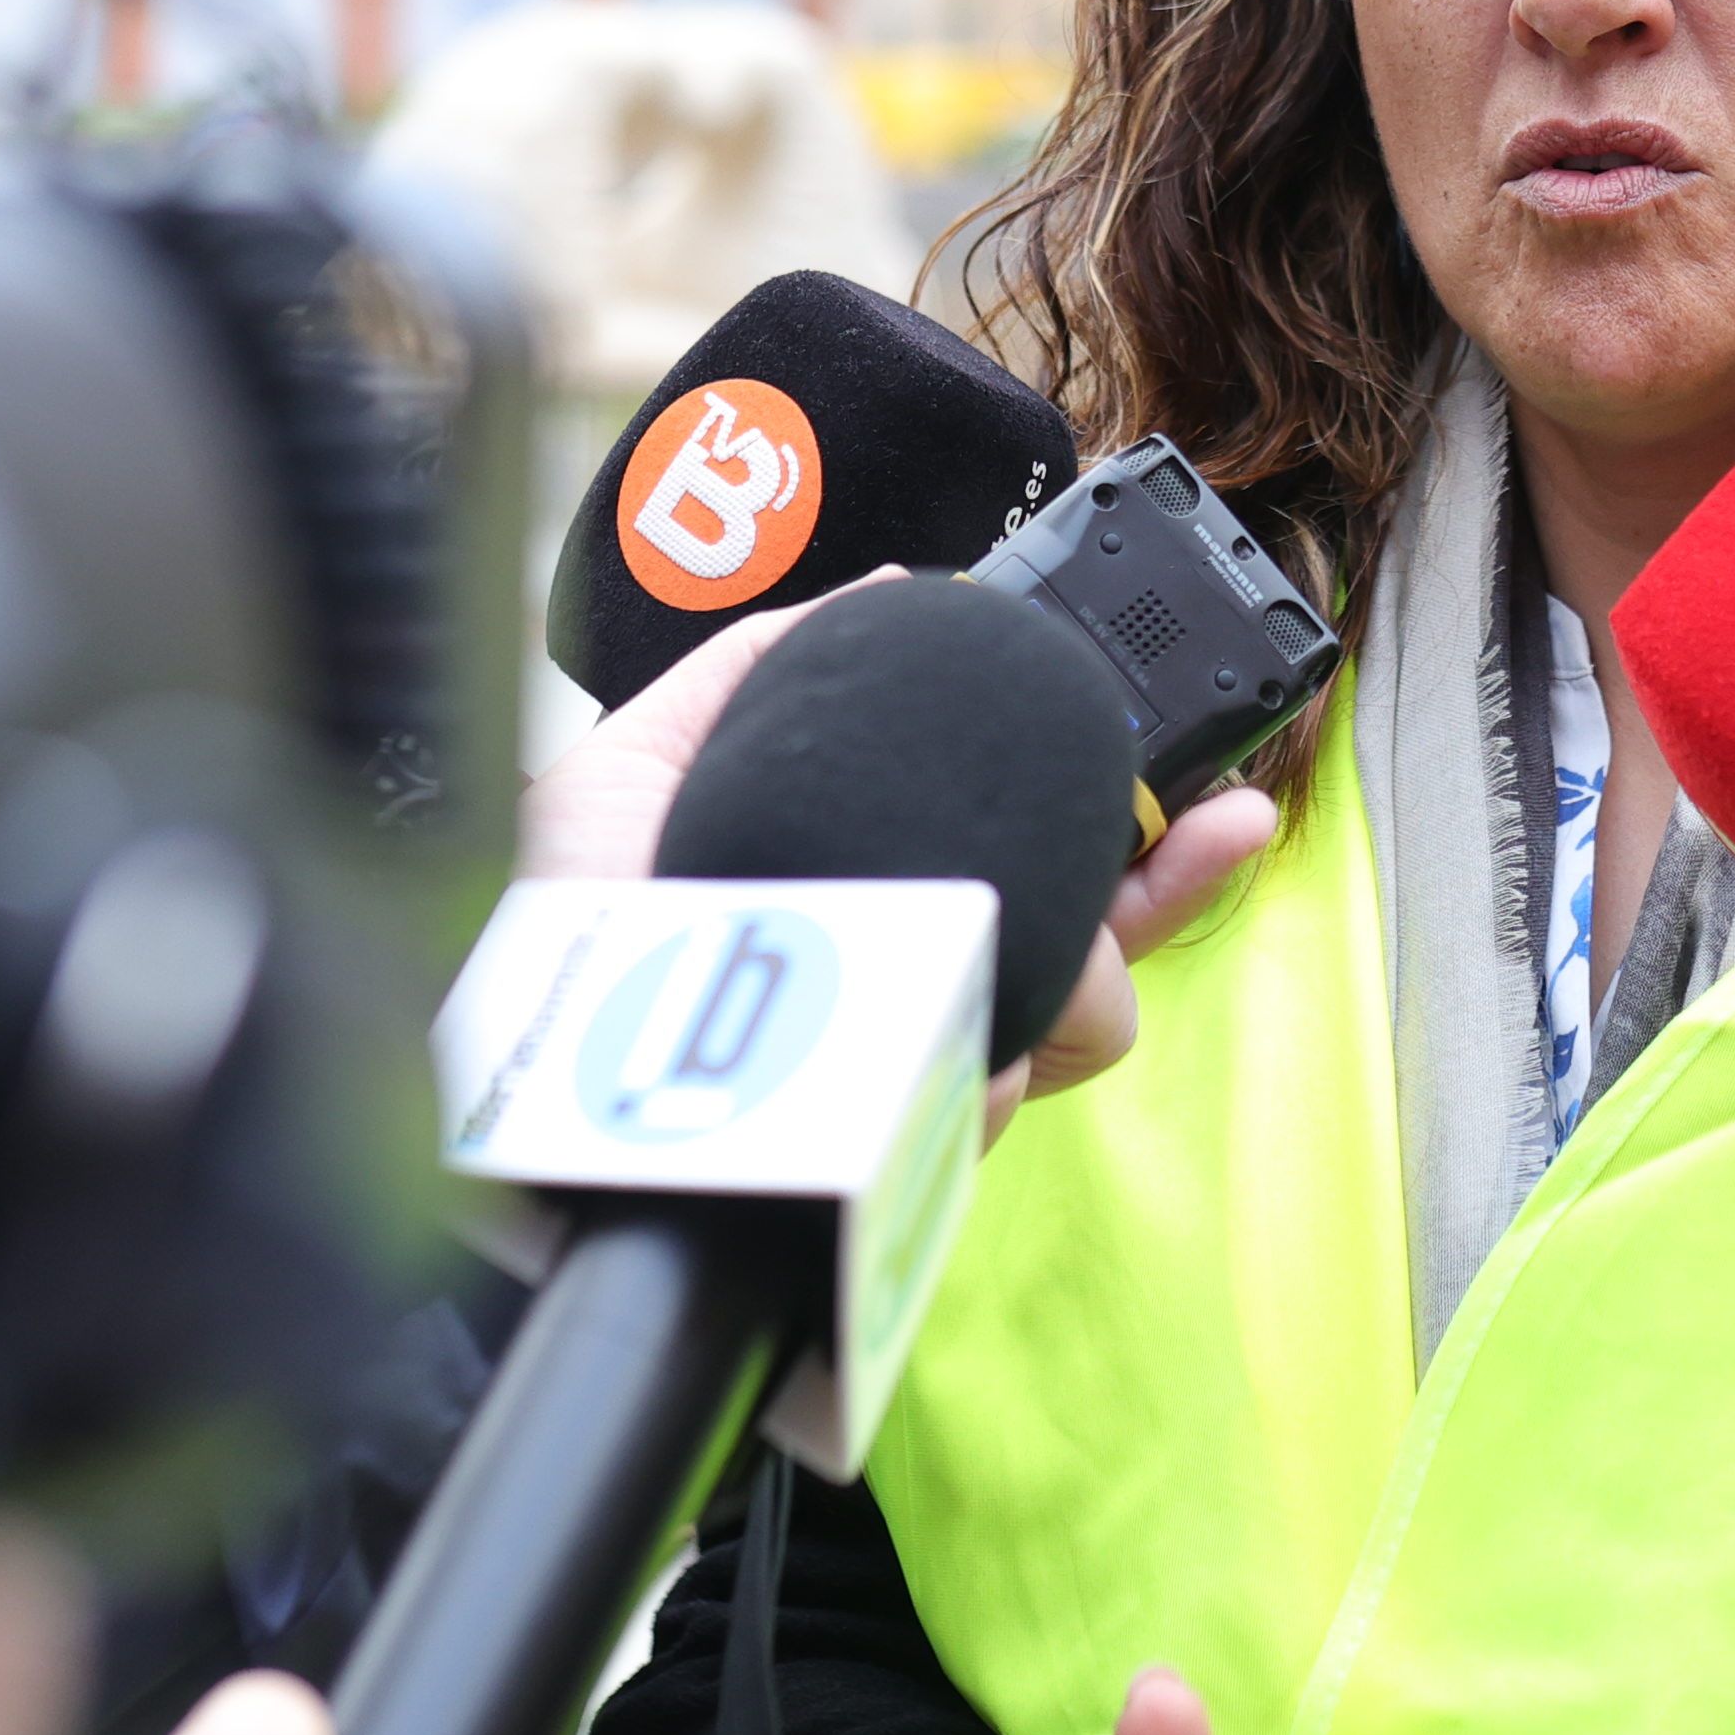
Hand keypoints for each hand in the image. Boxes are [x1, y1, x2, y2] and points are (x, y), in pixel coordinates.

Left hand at [519, 601, 1272, 1143]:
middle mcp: (918, 1013)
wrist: (504, 1078)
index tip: (1230, 799)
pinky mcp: (901, 1156)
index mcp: (886, 916)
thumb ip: (775, 660)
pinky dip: (988, 1051)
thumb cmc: (563, 932)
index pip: (1056, 881)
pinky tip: (924, 1030)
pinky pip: (1010, 1095)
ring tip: (941, 943)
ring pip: (1087, 1019)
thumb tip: (900, 579)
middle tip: (1190, 829)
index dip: (1160, 843)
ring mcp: (918, 1093)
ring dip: (1050, 966)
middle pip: (1108, 961)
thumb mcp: (652, 751)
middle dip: (1158, 889)